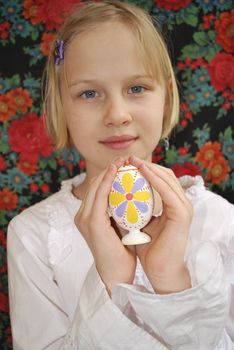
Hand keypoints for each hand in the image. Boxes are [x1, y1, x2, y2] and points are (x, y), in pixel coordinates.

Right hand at [75, 158, 135, 294]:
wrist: (116, 274)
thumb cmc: (121, 252)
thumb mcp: (119, 227)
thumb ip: (120, 211)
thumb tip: (133, 196)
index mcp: (88, 216)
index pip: (98, 189)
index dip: (110, 174)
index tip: (125, 164)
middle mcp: (82, 215)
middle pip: (95, 184)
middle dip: (110, 169)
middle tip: (125, 158)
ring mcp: (84, 218)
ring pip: (96, 187)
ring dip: (109, 171)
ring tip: (123, 160)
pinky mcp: (92, 222)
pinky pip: (100, 196)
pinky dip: (108, 181)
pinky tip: (118, 171)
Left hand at [129, 156, 191, 293]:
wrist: (159, 270)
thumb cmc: (147, 248)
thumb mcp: (138, 222)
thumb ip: (132, 208)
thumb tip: (113, 193)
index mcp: (172, 205)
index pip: (160, 180)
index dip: (144, 169)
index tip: (125, 163)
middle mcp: (180, 203)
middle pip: (165, 175)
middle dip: (146, 164)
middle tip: (128, 158)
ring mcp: (183, 208)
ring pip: (167, 179)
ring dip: (150, 168)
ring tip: (133, 161)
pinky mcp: (182, 214)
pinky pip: (167, 192)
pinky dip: (155, 179)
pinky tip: (142, 172)